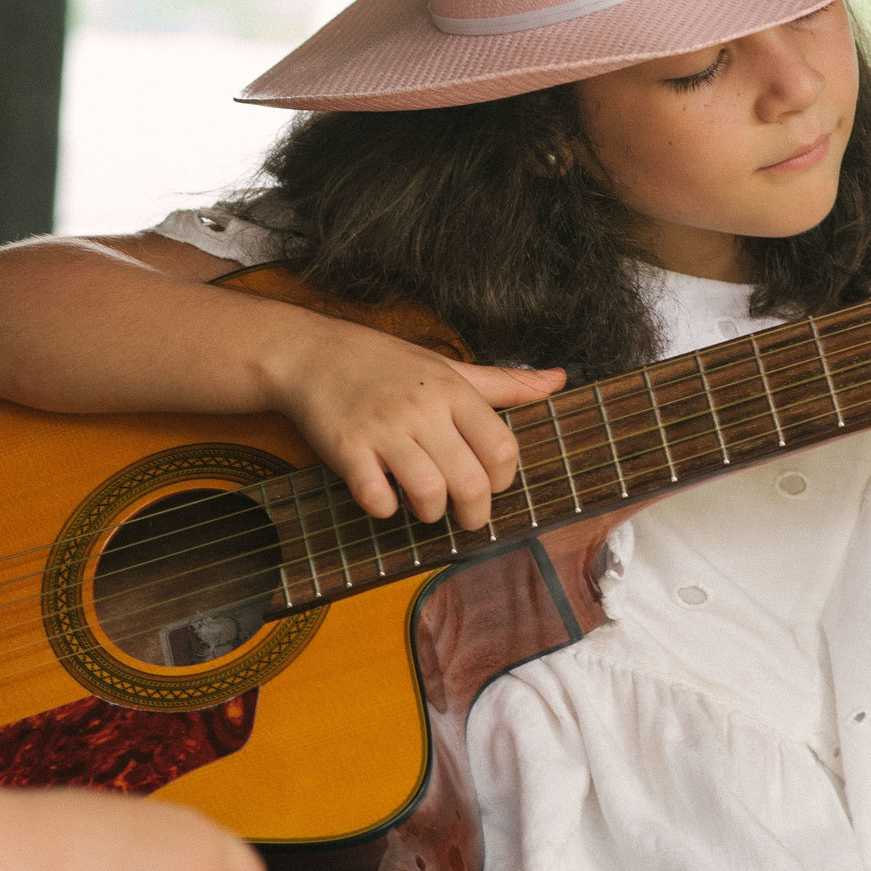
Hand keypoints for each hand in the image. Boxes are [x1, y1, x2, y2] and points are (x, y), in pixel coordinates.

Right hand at [254, 313, 563, 529]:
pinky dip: (384, 508)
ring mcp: (383, 428)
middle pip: (471, 481)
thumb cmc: (385, 363)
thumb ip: (503, 382)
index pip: (502, 448)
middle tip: (465, 517)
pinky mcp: (346, 447)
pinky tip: (383, 496)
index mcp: (453, 390)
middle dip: (475, 513)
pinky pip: (377, 497)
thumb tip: (559, 380)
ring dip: (430, 513)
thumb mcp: (448, 365)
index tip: (489, 484)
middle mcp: (422, 408)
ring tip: (422, 505)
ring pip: (428, 493)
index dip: (503, 479)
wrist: (311, 353)